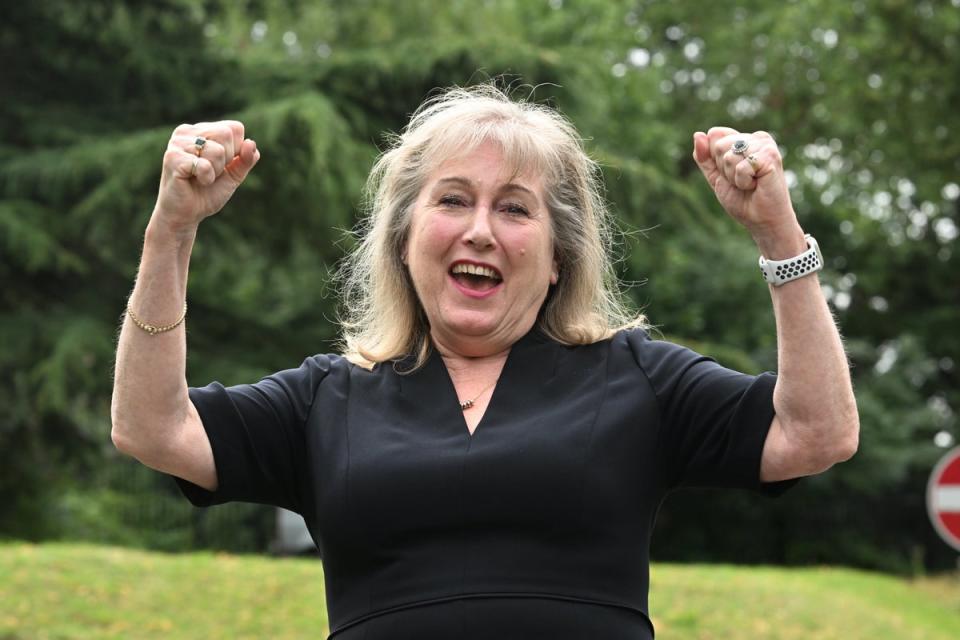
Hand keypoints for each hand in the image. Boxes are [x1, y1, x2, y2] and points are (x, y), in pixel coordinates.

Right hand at [151, 120, 260, 235]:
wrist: (185, 215)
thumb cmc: (207, 193)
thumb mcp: (233, 175)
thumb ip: (245, 159)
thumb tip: (251, 143)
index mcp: (201, 130)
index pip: (235, 128)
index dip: (237, 150)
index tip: (222, 165)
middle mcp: (187, 132)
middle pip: (226, 133)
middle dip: (226, 160)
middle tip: (210, 172)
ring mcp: (177, 143)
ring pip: (217, 150)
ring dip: (215, 171)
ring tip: (200, 178)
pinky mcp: (172, 157)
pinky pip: (204, 165)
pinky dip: (206, 178)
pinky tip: (193, 181)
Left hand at [692, 127, 804, 253]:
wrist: (761, 220)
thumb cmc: (742, 199)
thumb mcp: (716, 176)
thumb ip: (704, 156)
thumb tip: (697, 134)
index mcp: (745, 138)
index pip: (714, 135)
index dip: (716, 160)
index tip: (732, 173)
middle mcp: (757, 138)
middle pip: (719, 145)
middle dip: (724, 169)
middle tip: (742, 180)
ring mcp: (766, 145)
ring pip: (729, 156)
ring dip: (734, 177)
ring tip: (750, 184)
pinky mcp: (771, 156)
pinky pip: (741, 167)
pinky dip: (743, 181)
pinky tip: (756, 185)